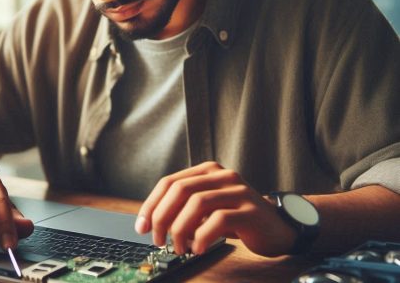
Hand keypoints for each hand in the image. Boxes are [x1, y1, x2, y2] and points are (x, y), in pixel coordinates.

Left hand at [135, 162, 296, 256]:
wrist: (278, 227)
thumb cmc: (237, 219)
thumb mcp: (208, 208)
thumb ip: (184, 208)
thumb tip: (152, 222)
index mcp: (207, 171)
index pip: (169, 182)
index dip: (151, 205)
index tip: (142, 226)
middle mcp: (222, 175)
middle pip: (180, 190)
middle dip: (162, 217)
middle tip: (158, 239)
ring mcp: (238, 191)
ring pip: (197, 202)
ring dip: (181, 229)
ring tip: (179, 247)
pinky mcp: (251, 210)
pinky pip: (219, 220)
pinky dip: (203, 236)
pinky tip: (199, 248)